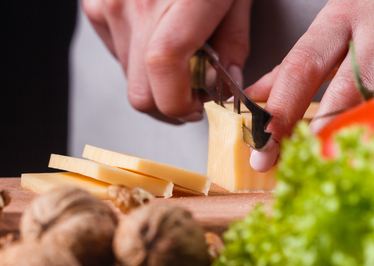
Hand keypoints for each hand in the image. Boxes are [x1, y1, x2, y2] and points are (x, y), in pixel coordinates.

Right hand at [82, 0, 251, 123]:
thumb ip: (234, 44)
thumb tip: (227, 84)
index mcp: (182, 0)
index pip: (165, 69)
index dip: (180, 103)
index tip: (198, 106)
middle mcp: (136, 5)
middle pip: (141, 93)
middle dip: (169, 104)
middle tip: (192, 92)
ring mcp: (111, 6)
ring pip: (130, 79)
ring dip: (156, 83)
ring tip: (179, 58)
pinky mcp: (97, 7)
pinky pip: (118, 56)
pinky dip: (139, 62)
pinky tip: (157, 41)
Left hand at [246, 0, 373, 171]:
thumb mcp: (334, 24)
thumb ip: (297, 62)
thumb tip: (257, 95)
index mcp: (340, 19)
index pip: (302, 67)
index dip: (281, 109)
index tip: (264, 144)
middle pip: (347, 92)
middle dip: (322, 134)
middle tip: (302, 165)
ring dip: (366, 137)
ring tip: (349, 159)